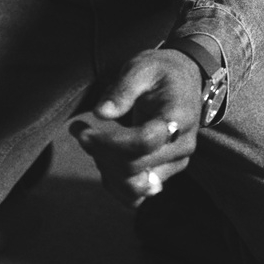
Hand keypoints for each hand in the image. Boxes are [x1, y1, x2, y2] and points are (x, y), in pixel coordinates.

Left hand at [69, 48, 202, 208]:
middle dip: (99, 153)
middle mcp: (181, 146)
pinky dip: (113, 183)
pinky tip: (102, 159)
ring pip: (134, 187)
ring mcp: (175, 163)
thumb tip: (101, 113)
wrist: (183, 81)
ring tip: (94, 143)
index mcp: (178, 117)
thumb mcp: (141, 68)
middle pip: (134, 168)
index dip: (108, 142)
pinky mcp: (165, 174)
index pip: (144, 142)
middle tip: (79, 130)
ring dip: (105, 169)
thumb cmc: (160, 72)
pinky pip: (136, 195)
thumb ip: (122, 90)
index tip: (81, 129)